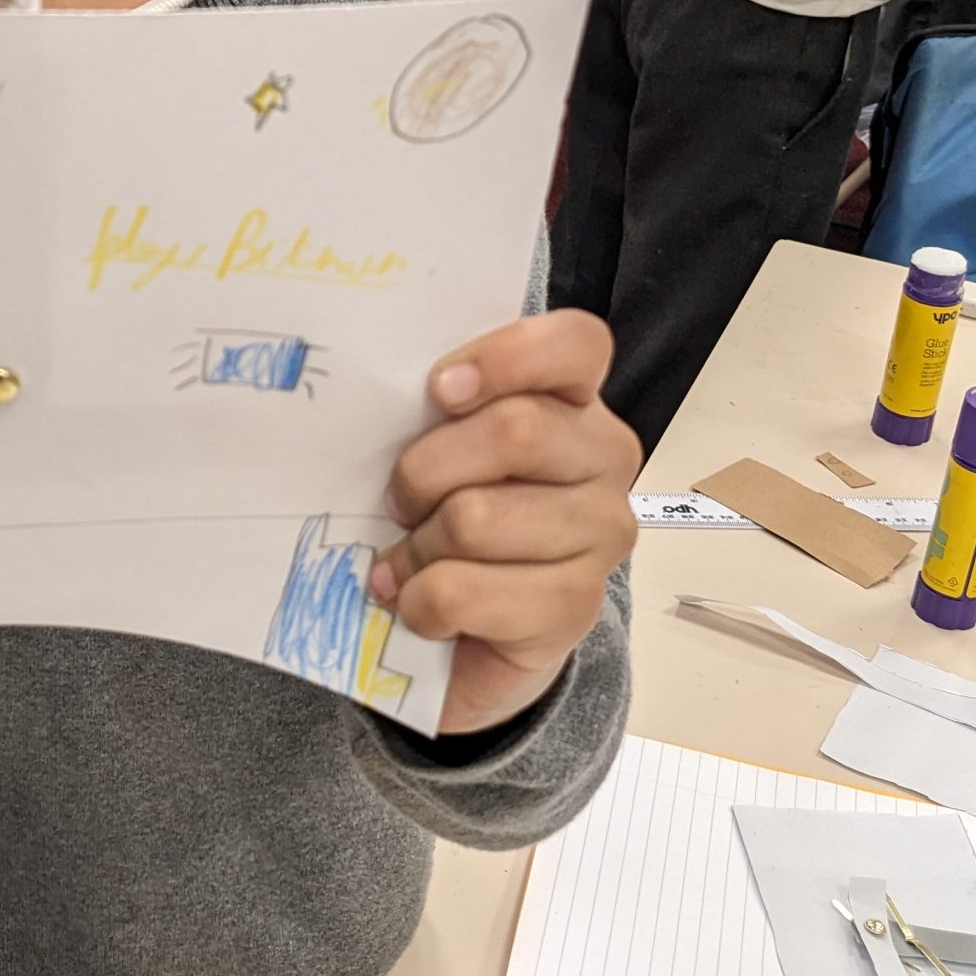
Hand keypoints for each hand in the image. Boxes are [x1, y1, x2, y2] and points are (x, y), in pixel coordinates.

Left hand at [372, 311, 638, 737]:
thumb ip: (432, 412)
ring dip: (417, 547)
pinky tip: (422, 607)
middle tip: (399, 502)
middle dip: (425, 472)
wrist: (475, 630)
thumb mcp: (440, 446)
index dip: (506, 358)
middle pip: (513, 432)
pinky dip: (420, 602)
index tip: (439, 390)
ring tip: (411, 561)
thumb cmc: (448, 512)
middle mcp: (605, 457)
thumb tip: (370, 404)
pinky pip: (464, 591)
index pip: (575, 344)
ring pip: (477, 518)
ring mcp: (602, 532)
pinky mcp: (576, 605)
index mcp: (573, 397)